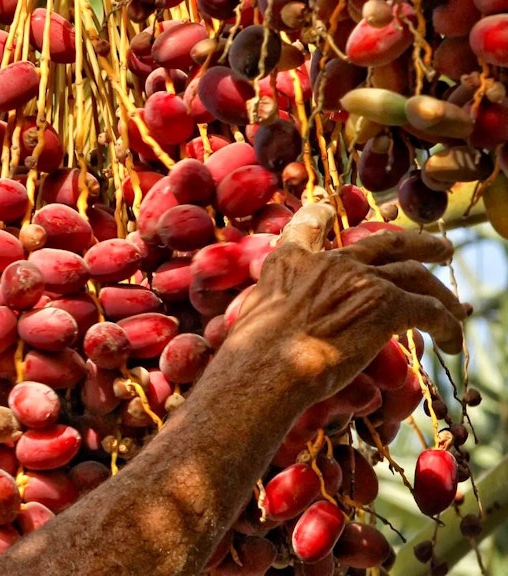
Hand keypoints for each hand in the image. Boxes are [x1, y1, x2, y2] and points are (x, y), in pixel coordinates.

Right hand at [229, 205, 468, 403]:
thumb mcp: (252, 319)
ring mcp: (361, 280)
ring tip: (454, 303)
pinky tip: (453, 342)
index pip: (307, 224)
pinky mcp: (387, 305)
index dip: (320, 215)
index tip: (328, 209)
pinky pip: (431, 310)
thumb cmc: (250, 357)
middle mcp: (330, 262)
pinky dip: (448, 326)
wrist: (267, 367)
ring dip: (439, 288)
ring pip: (414, 274)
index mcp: (290, 262)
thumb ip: (274, 311)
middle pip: (384, 243)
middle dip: (416, 242)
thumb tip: (273, 333)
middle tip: (438, 247)